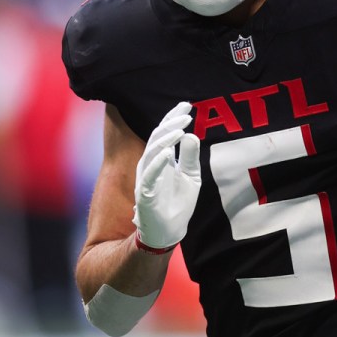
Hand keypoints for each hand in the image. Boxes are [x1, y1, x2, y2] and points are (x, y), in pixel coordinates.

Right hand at [132, 102, 200, 251]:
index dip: (173, 118)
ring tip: (180, 129)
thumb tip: (191, 134)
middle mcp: (150, 165)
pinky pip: (150, 174)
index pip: (164, 133)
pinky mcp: (145, 193)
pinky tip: (168, 152)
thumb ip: (189, 157)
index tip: (187, 105)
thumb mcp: (190, 177)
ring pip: (151, 152)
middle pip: (157, 137)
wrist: (169, 231)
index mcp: (160, 159)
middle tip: (187, 113)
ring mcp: (146, 178)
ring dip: (165, 139)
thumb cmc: (178, 204)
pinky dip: (158, 162)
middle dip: (171, 123)